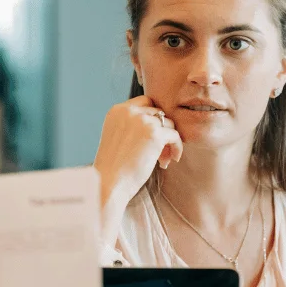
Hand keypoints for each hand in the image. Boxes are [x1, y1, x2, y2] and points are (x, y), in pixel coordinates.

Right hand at [93, 96, 182, 247]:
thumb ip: (132, 126)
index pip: (145, 103)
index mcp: (117, 111)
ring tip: (162, 160)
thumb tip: (161, 123)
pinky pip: (175, 136)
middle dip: (161, 131)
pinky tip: (171, 160)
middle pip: (158, 113)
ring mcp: (142, 121)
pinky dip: (177, 147)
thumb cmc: (112, 168)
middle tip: (160, 152)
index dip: (153, 118)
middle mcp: (129, 111)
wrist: (108, 183)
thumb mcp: (117, 137)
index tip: (152, 137)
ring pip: (168, 124)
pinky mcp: (155, 134)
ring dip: (168, 141)